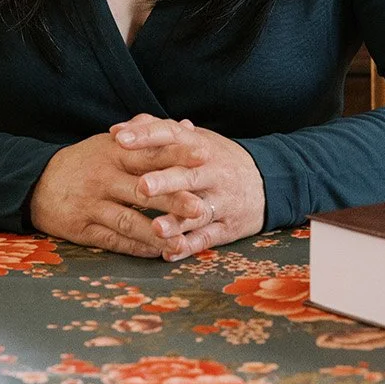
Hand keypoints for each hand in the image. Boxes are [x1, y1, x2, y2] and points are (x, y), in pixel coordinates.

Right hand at [28, 132, 216, 257]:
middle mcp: (103, 177)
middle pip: (142, 189)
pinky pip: (113, 240)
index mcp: (113, 152)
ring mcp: (92, 203)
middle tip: (201, 207)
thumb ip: (151, 138)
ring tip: (181, 241)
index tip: (204, 156)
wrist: (37, 182)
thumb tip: (188, 126)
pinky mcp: (82, 228)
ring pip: (128, 220)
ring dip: (156, 232)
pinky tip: (156, 252)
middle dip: (172, 199)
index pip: (149, 152)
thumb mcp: (113, 144)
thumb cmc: (86, 161)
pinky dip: (135, 247)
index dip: (176, 154)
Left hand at [110, 114, 266, 259]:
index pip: (171, 134)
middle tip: (141, 186)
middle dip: (165, 181)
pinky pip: (207, 238)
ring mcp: (222, 200)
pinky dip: (189, 246)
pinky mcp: (228, 227)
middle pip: (187, 175)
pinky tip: (169, 253)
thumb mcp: (192, 138)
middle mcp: (212, 171)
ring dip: (176, 221)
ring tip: (156, 228)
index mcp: (199, 145)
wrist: (267, 181)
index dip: (146, 136)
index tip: (119, 138)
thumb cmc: (214, 157)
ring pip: (198, 212)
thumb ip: (155, 131)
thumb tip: (118, 130)